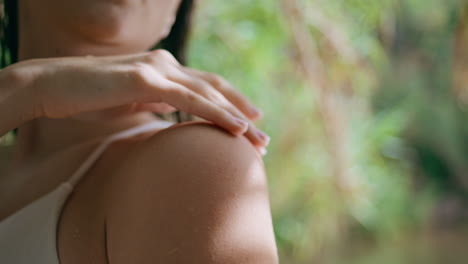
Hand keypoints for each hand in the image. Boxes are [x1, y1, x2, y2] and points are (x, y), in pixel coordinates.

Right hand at [4, 49, 269, 148]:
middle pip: (215, 89)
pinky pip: (190, 98)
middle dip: (243, 113)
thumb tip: (171, 117)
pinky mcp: (145, 79)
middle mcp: (166, 64)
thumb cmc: (88, 97)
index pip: (205, 88)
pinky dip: (217, 113)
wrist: (51, 85)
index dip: (230, 106)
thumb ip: (154, 104)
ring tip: (258, 140)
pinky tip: (236, 127)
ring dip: (237, 117)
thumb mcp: (130, 102)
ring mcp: (157, 69)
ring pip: (209, 93)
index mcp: (163, 70)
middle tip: (263, 139)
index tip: (247, 128)